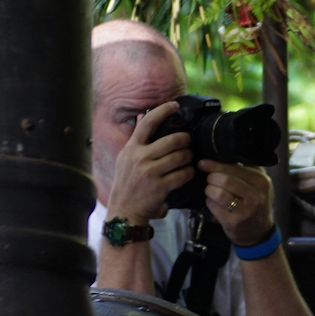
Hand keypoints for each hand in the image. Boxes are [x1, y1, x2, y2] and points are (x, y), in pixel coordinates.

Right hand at [107, 101, 193, 224]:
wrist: (124, 210)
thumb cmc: (127, 183)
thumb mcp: (126, 158)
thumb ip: (137, 140)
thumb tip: (143, 116)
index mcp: (132, 148)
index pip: (148, 123)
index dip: (163, 111)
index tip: (175, 105)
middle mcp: (140, 157)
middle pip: (172, 140)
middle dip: (185, 140)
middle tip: (188, 142)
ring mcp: (150, 172)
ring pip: (180, 157)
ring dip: (188, 157)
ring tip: (188, 159)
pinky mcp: (160, 186)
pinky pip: (183, 174)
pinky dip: (189, 172)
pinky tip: (187, 173)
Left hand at [198, 161, 274, 246]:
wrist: (259, 232)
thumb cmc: (255, 203)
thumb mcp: (259, 184)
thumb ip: (247, 169)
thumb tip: (221, 154)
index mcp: (262, 182)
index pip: (235, 168)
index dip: (216, 164)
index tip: (203, 163)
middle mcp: (256, 196)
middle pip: (225, 179)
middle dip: (211, 178)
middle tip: (209, 179)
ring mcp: (246, 210)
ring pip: (218, 193)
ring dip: (209, 190)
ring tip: (211, 191)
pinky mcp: (234, 222)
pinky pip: (213, 206)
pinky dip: (209, 202)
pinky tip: (213, 202)